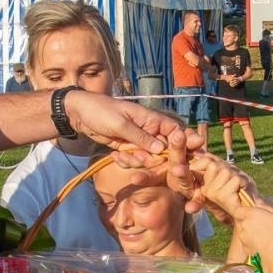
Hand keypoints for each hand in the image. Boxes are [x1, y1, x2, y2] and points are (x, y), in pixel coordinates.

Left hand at [65, 90, 197, 171]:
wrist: (80, 114)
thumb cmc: (101, 111)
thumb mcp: (121, 124)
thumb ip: (140, 137)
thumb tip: (161, 149)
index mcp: (151, 119)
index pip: (175, 132)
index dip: (184, 143)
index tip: (191, 155)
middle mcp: (149, 131)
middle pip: (164, 151)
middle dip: (154, 159)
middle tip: (138, 158)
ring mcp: (139, 142)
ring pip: (148, 159)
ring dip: (136, 161)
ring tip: (120, 154)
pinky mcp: (128, 149)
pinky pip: (134, 160)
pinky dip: (125, 161)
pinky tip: (114, 156)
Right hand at [187, 152, 254, 219]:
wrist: (252, 205)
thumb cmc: (239, 187)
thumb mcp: (226, 171)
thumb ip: (213, 161)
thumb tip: (200, 151)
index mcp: (204, 183)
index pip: (201, 162)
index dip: (207, 160)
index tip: (219, 166)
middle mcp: (205, 189)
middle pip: (213, 165)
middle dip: (228, 169)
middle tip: (233, 179)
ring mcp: (213, 193)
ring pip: (225, 172)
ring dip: (237, 176)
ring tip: (238, 186)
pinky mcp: (222, 197)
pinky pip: (235, 180)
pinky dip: (242, 182)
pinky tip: (241, 191)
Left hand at [230, 199, 272, 272]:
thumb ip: (268, 207)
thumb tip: (257, 201)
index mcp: (251, 214)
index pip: (239, 208)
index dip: (245, 210)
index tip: (254, 212)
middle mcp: (244, 225)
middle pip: (243, 220)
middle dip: (251, 221)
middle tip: (265, 225)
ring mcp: (243, 238)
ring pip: (245, 231)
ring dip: (252, 232)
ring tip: (267, 237)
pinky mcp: (245, 249)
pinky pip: (247, 241)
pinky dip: (253, 242)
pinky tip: (265, 245)